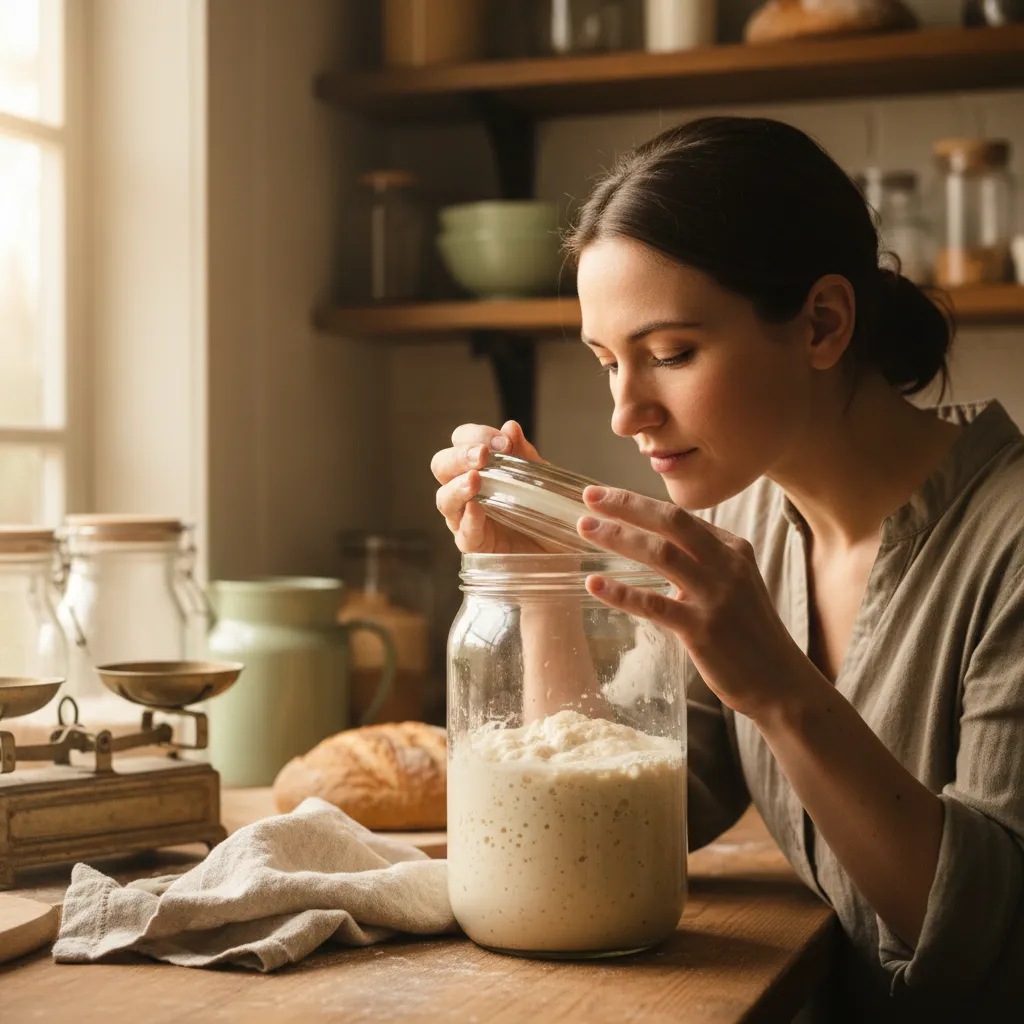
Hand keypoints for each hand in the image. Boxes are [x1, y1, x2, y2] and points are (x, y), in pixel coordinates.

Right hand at [431, 420, 546, 553]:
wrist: (560, 549)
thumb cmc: (545, 511)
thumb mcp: (542, 479)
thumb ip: (525, 456)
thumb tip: (510, 427)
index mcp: (479, 467)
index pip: (461, 440)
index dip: (476, 435)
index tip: (504, 441)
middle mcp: (465, 491)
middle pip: (441, 465)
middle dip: (459, 456)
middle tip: (483, 455)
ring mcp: (465, 519)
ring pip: (444, 499)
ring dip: (458, 486)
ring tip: (475, 480)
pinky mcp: (474, 546)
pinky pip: (463, 533)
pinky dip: (469, 520)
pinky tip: (478, 509)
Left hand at [577, 486, 805, 722]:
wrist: (780, 682)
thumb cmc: (749, 634)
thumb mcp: (734, 584)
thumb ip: (702, 561)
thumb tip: (656, 542)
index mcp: (732, 549)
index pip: (679, 516)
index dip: (638, 502)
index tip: (604, 495)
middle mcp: (726, 565)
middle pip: (670, 522)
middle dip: (626, 505)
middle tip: (590, 497)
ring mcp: (716, 597)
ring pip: (661, 554)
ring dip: (618, 537)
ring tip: (585, 528)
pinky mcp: (703, 630)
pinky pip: (654, 605)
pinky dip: (621, 593)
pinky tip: (594, 584)